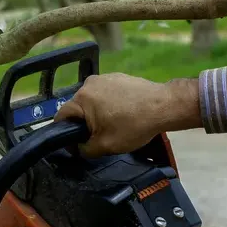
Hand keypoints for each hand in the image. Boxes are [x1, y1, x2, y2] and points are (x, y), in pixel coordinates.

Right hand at [53, 73, 200, 156]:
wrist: (165, 106)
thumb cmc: (134, 125)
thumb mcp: (105, 146)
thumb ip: (84, 149)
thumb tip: (77, 148)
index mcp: (81, 98)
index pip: (61, 117)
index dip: (65, 133)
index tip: (76, 143)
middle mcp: (89, 83)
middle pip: (78, 108)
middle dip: (85, 122)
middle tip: (100, 135)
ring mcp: (105, 77)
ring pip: (93, 100)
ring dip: (98, 112)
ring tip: (115, 124)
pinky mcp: (118, 76)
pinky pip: (107, 93)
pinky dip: (111, 103)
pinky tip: (125, 113)